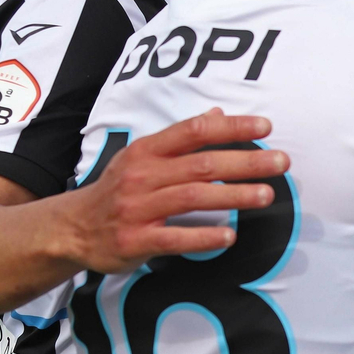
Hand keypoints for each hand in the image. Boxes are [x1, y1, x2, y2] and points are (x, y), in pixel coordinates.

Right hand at [63, 109, 289, 274]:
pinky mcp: (136, 240)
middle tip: (281, 162)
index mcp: (147, 150)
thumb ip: (181, 138)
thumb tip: (218, 114)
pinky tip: (230, 235)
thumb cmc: (118, 189)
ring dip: (234, 195)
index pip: (194, 131)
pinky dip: (204, 237)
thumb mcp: (143, 157)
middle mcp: (142, 175)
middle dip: (245, 162)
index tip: (265, 128)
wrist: (72, 228)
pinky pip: (175, 238)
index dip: (232, 128)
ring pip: (193, 197)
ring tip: (266, 195)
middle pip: (202, 164)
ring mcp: (138, 208)